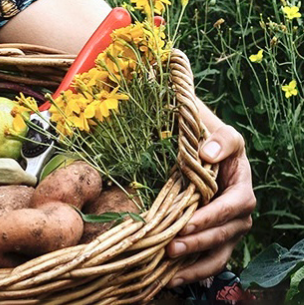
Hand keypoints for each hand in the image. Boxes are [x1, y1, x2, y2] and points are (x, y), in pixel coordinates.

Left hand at [166, 121, 255, 286]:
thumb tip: (209, 153)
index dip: (212, 217)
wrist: (207, 151)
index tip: (189, 222)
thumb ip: (222, 140)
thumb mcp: (224, 133)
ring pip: (217, 254)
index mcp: (243, 191)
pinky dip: (192, 271)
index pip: (231, 208)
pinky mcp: (214, 240)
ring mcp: (227, 231)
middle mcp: (239, 216)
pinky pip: (208, 260)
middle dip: (198, 243)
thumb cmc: (215, 141)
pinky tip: (171, 278)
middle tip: (171, 247)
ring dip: (196, 266)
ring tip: (170, 271)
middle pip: (223, 235)